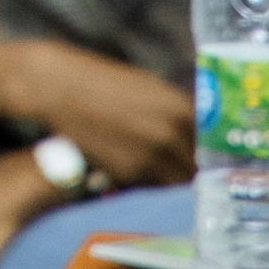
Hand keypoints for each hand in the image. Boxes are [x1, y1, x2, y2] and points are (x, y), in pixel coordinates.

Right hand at [0, 38, 195, 186]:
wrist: (58, 86)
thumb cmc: (100, 81)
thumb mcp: (146, 87)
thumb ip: (173, 111)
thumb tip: (193, 133)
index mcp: (182, 108)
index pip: (210, 145)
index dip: (207, 155)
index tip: (204, 161)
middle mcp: (173, 134)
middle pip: (196, 168)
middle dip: (188, 170)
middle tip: (177, 170)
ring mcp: (152, 156)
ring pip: (175, 183)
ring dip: (168, 181)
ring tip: (152, 171)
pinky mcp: (129, 173)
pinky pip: (149, 187)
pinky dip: (145, 184)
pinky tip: (131, 170)